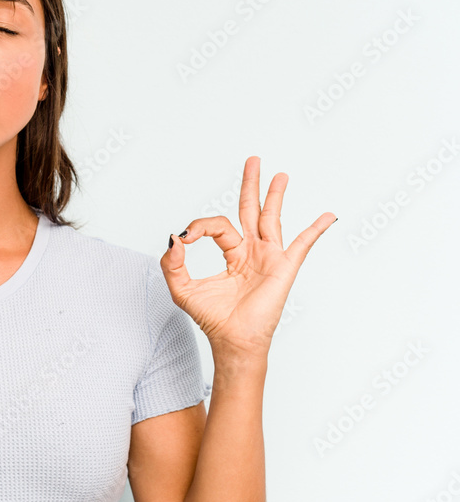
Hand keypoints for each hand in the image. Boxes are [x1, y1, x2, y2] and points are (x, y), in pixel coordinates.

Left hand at [160, 156, 335, 358]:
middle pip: (250, 210)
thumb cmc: (212, 319)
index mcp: (232, 254)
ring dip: (275, 195)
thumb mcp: (182, 288)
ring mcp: (269, 258)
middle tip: (252, 160)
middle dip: (251, 184)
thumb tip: (173, 237)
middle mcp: (252, 252)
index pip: (217, 226)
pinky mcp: (283, 268)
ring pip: (272, 218)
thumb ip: (172, 263)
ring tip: (280, 174)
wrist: (232, 341)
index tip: (185, 238)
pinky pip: (302, 244)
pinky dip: (315, 229)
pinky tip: (328, 215)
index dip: (199, 227)